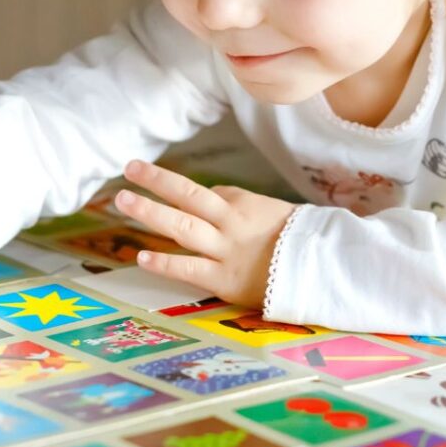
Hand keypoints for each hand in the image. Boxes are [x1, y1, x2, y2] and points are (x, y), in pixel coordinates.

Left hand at [116, 160, 294, 308]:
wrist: (322, 270)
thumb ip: (244, 206)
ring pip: (182, 225)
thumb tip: (217, 196)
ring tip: (123, 199)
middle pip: (188, 195)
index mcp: (244, 204)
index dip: (193, 197)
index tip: (177, 197)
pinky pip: (189, 268)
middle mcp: (230, 223)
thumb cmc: (300, 242)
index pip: (210, 194)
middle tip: (130, 167)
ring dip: (150, 211)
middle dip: (157, 180)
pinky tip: (141, 255)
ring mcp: (225, 250)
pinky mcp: (225, 280)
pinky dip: (164, 262)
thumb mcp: (275, 213)